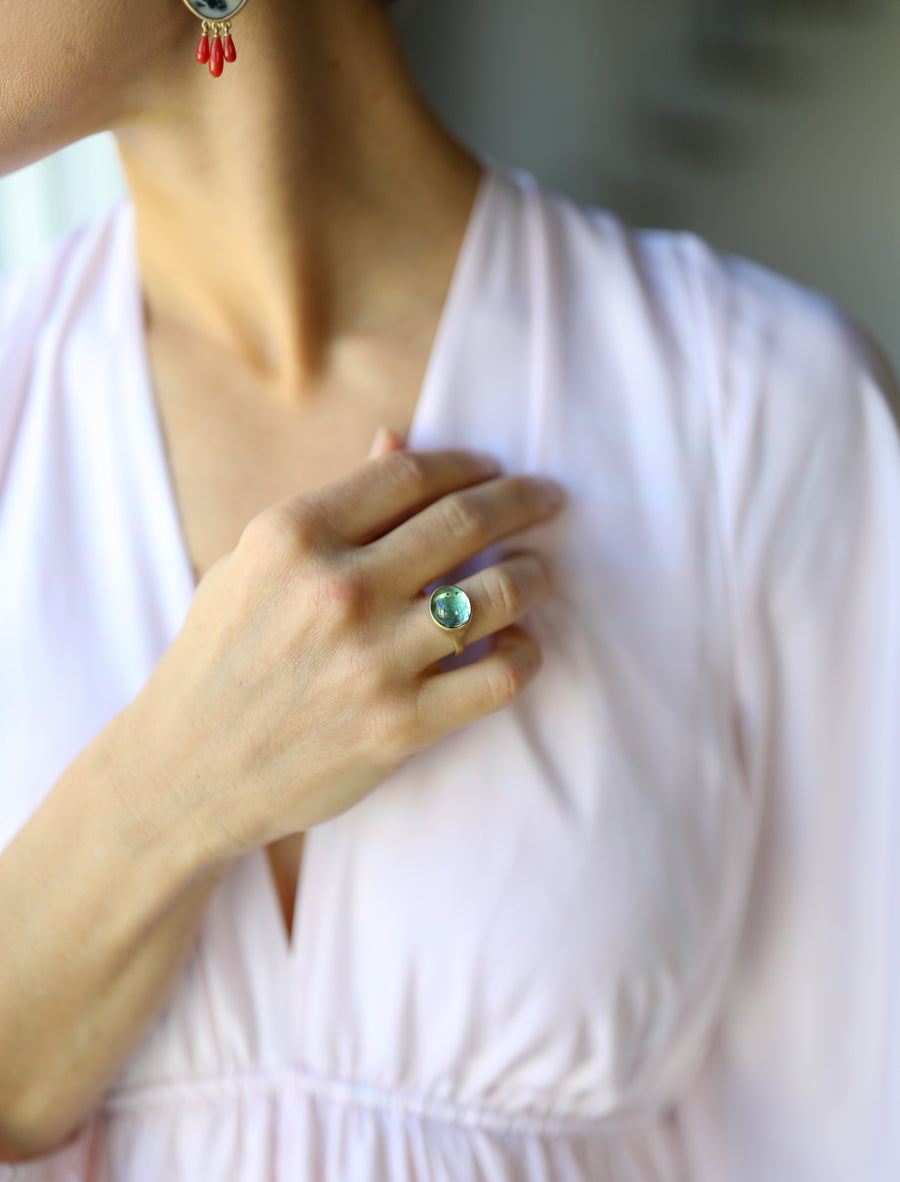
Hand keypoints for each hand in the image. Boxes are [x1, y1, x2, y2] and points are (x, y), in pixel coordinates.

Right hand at [119, 427, 564, 861]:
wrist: (186, 772)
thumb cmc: (218, 659)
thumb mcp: (252, 565)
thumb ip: (332, 507)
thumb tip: (396, 440)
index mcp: (294, 535)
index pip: (411, 474)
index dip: (466, 463)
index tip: (492, 468)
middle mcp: (339, 588)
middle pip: (466, 520)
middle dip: (522, 500)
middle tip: (549, 498)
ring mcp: (374, 659)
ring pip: (498, 593)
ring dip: (535, 574)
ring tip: (540, 570)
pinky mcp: (402, 724)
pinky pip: (501, 675)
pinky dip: (526, 652)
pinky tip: (519, 643)